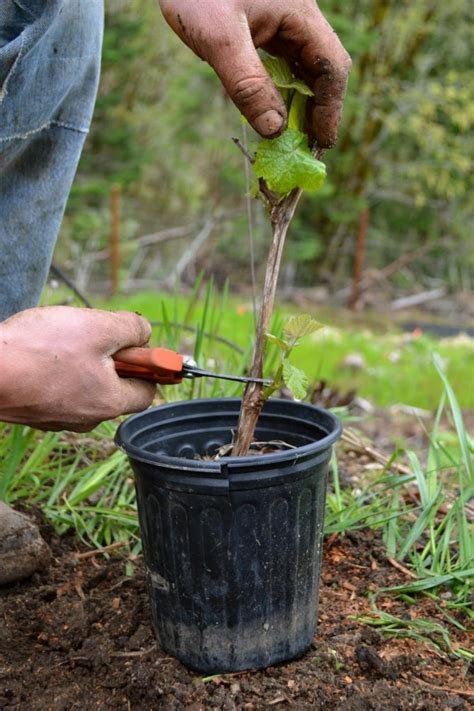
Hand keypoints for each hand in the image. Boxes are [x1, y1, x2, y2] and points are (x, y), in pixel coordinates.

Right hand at [0, 307, 155, 431]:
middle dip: (109, 356)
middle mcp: (86, 419)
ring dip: (80, 360)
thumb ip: (132, 329)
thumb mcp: (98, 327)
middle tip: (90, 334)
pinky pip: (59, 387)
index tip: (134, 343)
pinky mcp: (35, 410)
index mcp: (109, 403)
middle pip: (114, 386)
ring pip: (85, 384)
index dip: (147, 365)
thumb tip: (145, 334)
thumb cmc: (40, 350)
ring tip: (59, 341)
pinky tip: (39, 352)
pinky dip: (56, 369)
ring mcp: (57, 417)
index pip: (147, 392)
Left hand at [159, 0, 350, 146]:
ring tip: (288, 137)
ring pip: (301, 67)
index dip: (330, 110)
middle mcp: (297, 16)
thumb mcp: (219, 39)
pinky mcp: (262, 23)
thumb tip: (275, 131)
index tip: (320, 144)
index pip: (331, 68)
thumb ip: (248, 84)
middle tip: (304, 148)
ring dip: (297, 102)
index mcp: (300, 13)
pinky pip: (280, 61)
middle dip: (316, 110)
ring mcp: (281, 19)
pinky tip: (268, 108)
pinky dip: (279, 88)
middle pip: (321, 70)